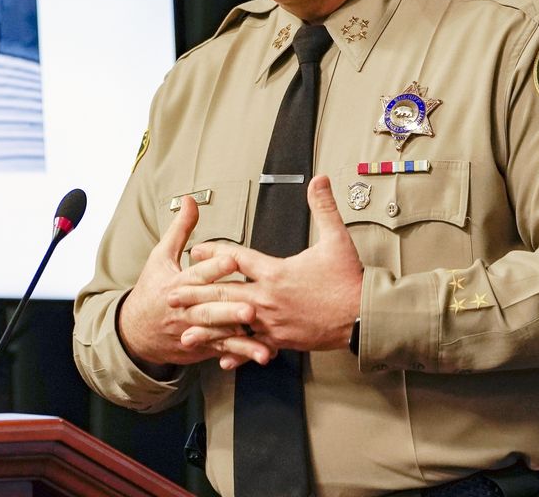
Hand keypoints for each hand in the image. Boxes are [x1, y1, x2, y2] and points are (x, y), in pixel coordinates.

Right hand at [117, 196, 275, 374]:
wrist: (135, 331)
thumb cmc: (152, 289)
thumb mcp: (161, 256)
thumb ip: (181, 229)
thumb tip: (190, 200)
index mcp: (178, 284)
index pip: (198, 274)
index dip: (214, 267)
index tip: (231, 260)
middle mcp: (187, 309)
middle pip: (210, 308)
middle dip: (231, 308)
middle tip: (252, 306)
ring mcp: (194, 331)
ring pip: (219, 334)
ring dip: (241, 338)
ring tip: (262, 342)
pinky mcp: (201, 347)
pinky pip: (223, 351)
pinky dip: (241, 354)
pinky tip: (261, 353)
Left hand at [171, 175, 362, 364]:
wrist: (365, 317)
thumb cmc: (349, 281)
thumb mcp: (337, 239)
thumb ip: (323, 207)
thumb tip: (320, 179)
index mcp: (276, 272)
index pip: (236, 259)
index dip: (213, 253)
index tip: (195, 251)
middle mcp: (269, 298)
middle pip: (224, 293)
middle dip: (196, 293)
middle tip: (173, 294)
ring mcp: (273, 322)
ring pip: (233, 324)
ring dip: (208, 326)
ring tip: (185, 329)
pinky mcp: (282, 341)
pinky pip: (253, 346)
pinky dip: (236, 352)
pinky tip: (221, 359)